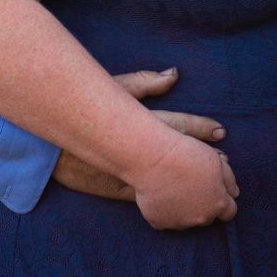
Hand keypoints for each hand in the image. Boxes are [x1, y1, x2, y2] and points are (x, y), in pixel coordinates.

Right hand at [53, 69, 227, 201]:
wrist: (50, 145)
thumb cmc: (81, 110)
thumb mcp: (113, 89)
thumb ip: (145, 82)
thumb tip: (174, 74)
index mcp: (139, 122)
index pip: (178, 125)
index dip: (201, 129)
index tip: (221, 132)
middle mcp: (138, 150)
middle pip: (179, 154)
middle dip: (205, 160)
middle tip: (227, 165)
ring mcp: (129, 174)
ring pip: (169, 180)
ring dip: (191, 183)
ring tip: (212, 187)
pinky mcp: (119, 192)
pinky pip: (149, 197)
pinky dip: (168, 199)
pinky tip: (182, 202)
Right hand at [133, 134, 238, 229]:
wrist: (153, 157)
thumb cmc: (187, 154)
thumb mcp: (217, 161)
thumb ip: (229, 180)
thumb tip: (234, 193)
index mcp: (218, 204)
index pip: (229, 212)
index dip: (223, 201)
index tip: (214, 191)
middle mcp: (201, 218)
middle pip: (207, 216)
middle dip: (204, 205)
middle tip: (192, 185)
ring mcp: (179, 223)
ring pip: (186, 219)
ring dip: (184, 209)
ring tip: (175, 187)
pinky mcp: (159, 222)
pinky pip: (165, 219)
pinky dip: (165, 210)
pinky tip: (161, 194)